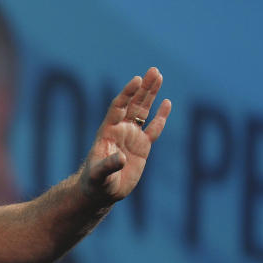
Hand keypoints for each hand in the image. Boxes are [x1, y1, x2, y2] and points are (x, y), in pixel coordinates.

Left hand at [80, 67, 171, 203]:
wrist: (101, 192)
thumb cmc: (95, 183)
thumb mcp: (99, 175)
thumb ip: (108, 165)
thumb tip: (122, 159)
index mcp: (108, 131)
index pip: (119, 107)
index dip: (127, 93)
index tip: (136, 80)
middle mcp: (120, 130)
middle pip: (133, 104)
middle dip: (143, 88)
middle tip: (154, 71)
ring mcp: (132, 137)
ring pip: (144, 111)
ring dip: (151, 95)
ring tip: (158, 76)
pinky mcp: (142, 147)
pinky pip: (153, 129)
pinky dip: (160, 117)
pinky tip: (167, 103)